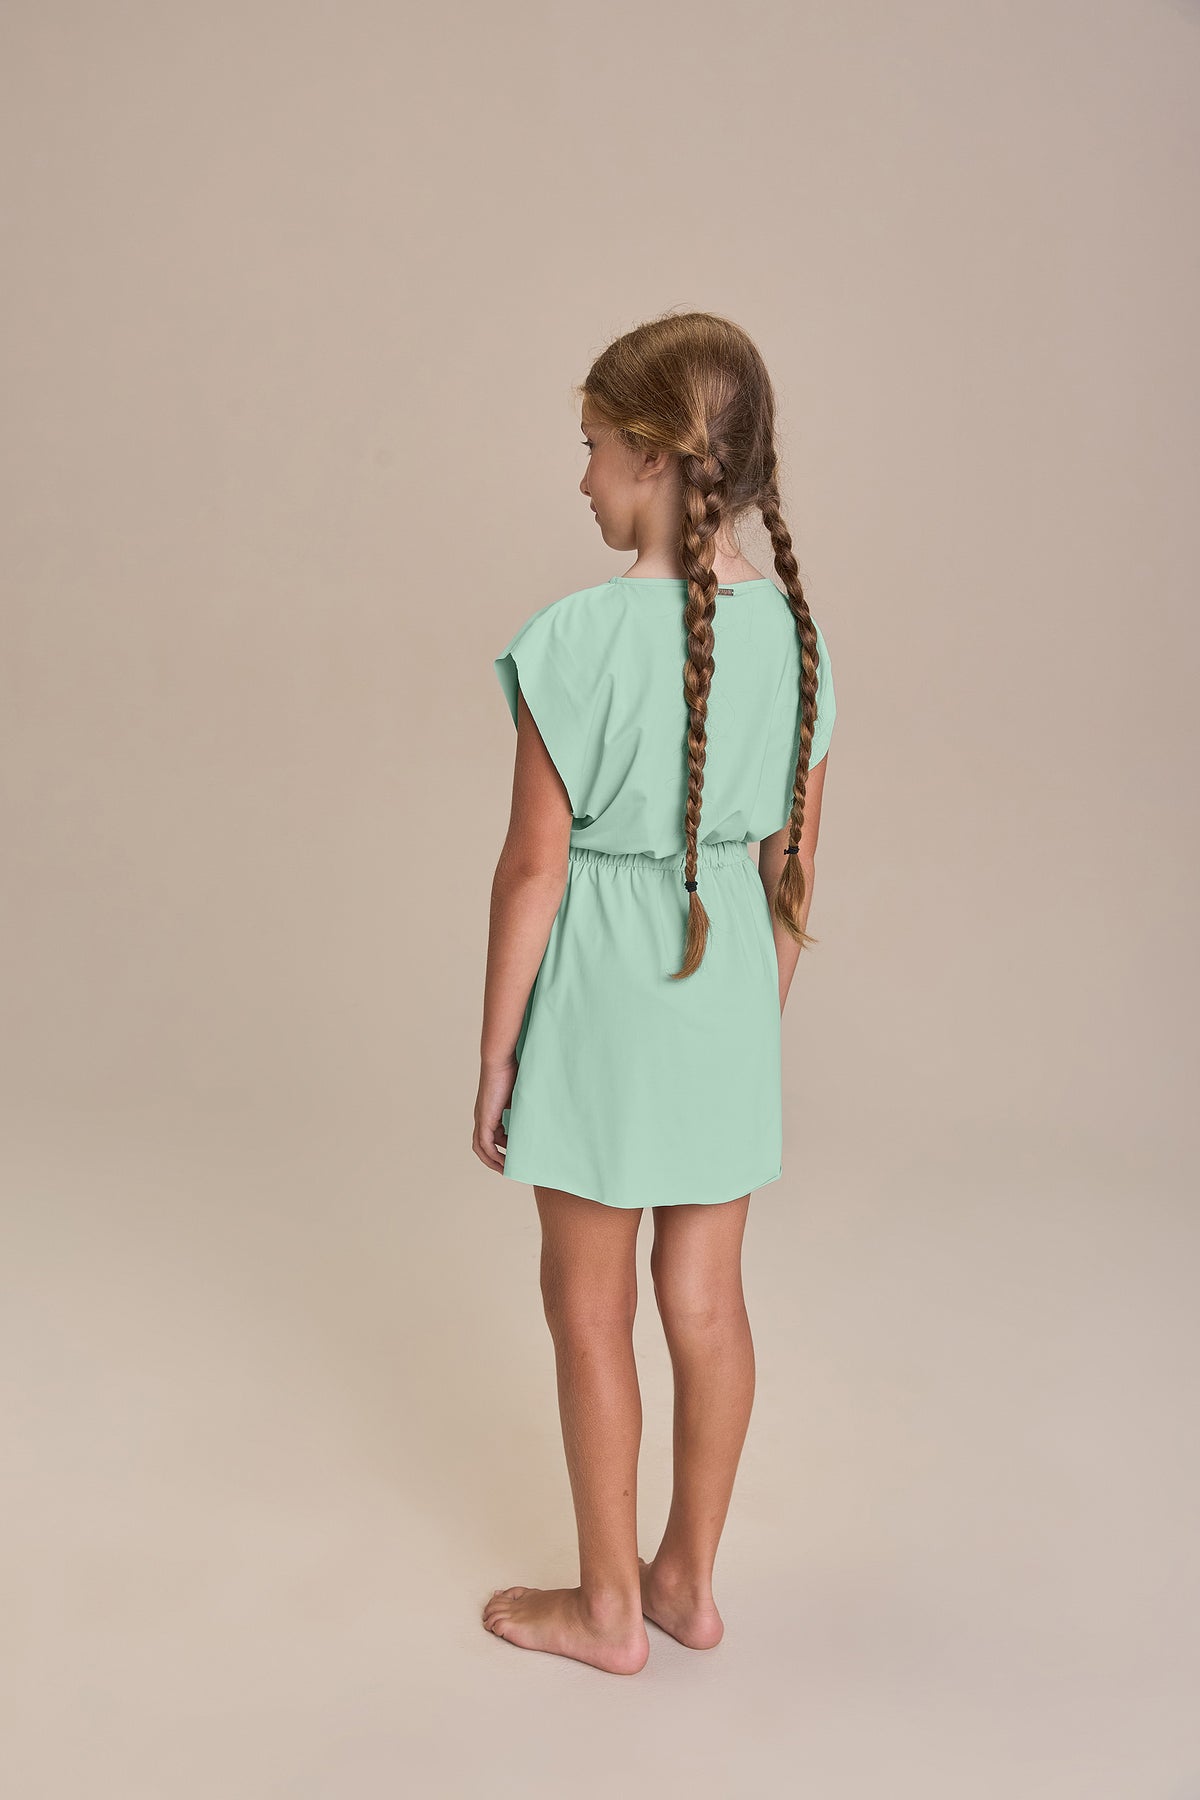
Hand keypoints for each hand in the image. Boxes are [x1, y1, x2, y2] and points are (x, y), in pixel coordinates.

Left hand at [473, 1055, 517, 1171]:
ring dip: (493, 1161)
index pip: (493, 1136)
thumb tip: (541, 1112)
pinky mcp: (484, 1119)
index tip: (517, 1154)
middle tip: (511, 1167)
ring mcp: (481, 1118)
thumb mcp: (520, 1094)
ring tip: (507, 1169)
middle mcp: (482, 1116)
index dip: (503, 1147)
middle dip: (495, 1159)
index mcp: (489, 1111)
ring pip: (481, 1148)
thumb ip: (524, 1106)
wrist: (500, 1060)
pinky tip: (505, 1161)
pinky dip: (493, 1155)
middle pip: (483, 1146)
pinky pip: (485, 1144)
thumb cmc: (512, 1070)